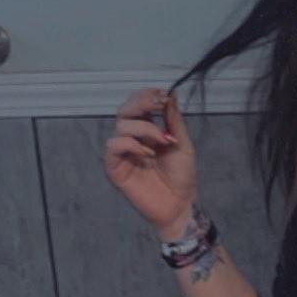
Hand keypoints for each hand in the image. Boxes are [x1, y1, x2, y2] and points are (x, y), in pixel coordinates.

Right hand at [103, 88, 199, 232]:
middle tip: (159, 105)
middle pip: (125, 110)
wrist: (180, 203)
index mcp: (147, 131)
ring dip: (144, 128)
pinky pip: (114, 146)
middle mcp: (132, 138)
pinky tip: (148, 153)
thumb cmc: (182, 176)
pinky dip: (131, 144)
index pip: (138, 105)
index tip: (163, 94)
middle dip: (141, 103)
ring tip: (162, 142)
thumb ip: (173, 120)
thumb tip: (170, 93)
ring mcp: (122, 152)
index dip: (147, 96)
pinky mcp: (115, 167)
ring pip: (121, 126)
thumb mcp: (182, 144)